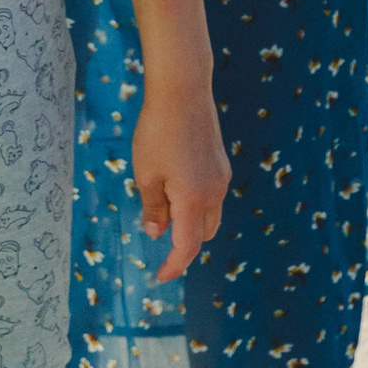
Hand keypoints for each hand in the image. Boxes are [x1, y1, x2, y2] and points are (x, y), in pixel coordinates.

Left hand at [133, 83, 228, 279]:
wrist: (183, 91)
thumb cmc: (158, 132)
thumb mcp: (146, 174)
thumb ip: (154, 208)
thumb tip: (157, 233)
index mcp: (194, 200)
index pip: (188, 246)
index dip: (175, 265)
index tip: (161, 276)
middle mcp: (214, 192)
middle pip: (204, 234)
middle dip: (184, 242)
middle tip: (158, 236)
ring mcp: (221, 176)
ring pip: (210, 214)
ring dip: (190, 221)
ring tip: (163, 204)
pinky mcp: (220, 162)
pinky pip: (211, 194)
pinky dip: (195, 202)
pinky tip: (174, 182)